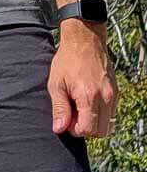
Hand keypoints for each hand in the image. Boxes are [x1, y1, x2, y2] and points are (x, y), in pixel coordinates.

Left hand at [48, 20, 118, 136]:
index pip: (89, 129)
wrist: (84, 40)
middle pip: (101, 131)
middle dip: (86, 128)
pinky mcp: (115, 92)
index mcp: (89, 97)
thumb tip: (59, 129)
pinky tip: (88, 102)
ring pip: (108, 124)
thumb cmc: (67, 60)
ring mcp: (113, 95)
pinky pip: (111, 113)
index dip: (76, 129)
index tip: (67, 119)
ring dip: (94, 123)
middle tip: (73, 115)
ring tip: (80, 108)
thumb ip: (59, 108)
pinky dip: (100, 114)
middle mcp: (105, 98)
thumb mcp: (56, 83)